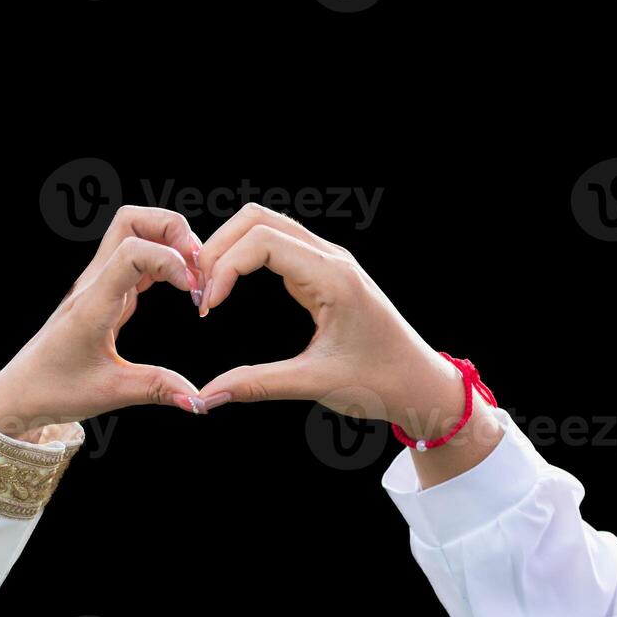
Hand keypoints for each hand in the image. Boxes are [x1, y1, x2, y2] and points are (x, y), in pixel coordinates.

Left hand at [0, 206, 206, 440]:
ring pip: (133, 232)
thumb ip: (157, 389)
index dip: (171, 259)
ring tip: (193, 276)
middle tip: (198, 267)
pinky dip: (162, 261)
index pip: (133, 251)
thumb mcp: (110, 393)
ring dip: (169, 241)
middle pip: (132, 220)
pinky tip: (179, 287)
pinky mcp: (104, 292)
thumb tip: (199, 399)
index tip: (193, 291)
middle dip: (173, 230)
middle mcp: (93, 284)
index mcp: (92, 305)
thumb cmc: (55, 389)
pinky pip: (135, 258)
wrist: (21, 391)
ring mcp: (97, 284)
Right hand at [193, 204, 502, 484]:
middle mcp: (331, 258)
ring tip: (207, 289)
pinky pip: (276, 246)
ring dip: (230, 250)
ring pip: (265, 227)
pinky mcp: (323, 273)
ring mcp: (328, 261)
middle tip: (197, 292)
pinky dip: (245, 259)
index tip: (206, 309)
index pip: (261, 241)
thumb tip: (206, 397)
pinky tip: (229, 290)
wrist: (419, 382)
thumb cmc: (380, 382)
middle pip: (257, 220)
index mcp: (333, 277)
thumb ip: (257, 384)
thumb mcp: (315, 384)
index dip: (223, 268)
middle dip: (218, 249)